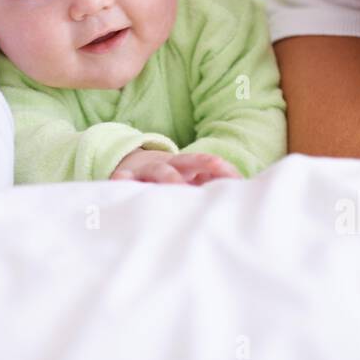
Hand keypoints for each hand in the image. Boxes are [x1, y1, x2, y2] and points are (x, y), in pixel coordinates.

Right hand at [110, 148, 240, 184]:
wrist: (131, 164)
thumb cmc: (168, 179)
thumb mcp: (187, 179)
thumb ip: (207, 186)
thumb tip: (239, 198)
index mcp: (187, 165)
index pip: (208, 163)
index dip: (222, 169)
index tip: (238, 180)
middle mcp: (169, 164)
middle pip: (187, 161)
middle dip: (202, 163)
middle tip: (216, 172)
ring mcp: (147, 169)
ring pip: (159, 171)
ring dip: (169, 178)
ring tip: (176, 186)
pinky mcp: (127, 177)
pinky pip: (123, 178)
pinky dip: (122, 181)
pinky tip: (121, 184)